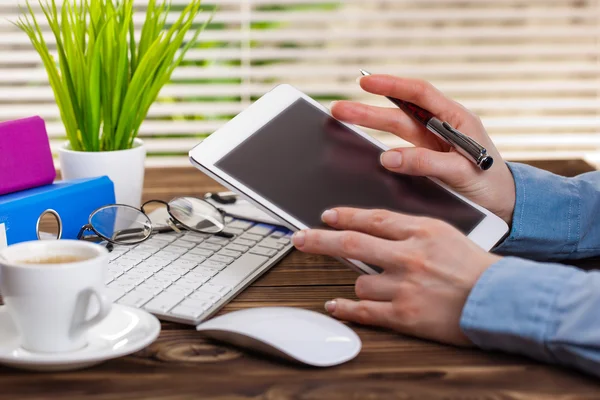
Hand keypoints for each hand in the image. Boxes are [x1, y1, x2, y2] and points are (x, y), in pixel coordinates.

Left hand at [292, 207, 500, 345]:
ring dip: (362, 283)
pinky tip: (335, 305)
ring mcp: (406, 287)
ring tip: (381, 286)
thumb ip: (410, 230)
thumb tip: (372, 228)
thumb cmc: (475, 267)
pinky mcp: (405, 316)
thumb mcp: (445, 234)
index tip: (326, 215)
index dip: (345, 216)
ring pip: (360, 281)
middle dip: (319, 239)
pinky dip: (345, 308)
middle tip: (300, 238)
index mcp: (422, 231)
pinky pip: (364, 311)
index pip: (373, 218)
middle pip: (352, 243)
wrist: (501, 300)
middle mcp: (410, 256)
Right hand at [331, 75, 515, 224]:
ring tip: (341, 119)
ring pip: (394, 129)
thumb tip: (388, 157)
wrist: (501, 206)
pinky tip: (362, 143)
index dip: (392, 86)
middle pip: (399, 112)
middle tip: (339, 108)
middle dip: (368, 109)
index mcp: (456, 119)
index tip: (366, 83)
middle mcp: (440, 128)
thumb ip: (426, 163)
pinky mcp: (424, 161)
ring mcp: (430, 145)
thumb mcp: (461, 171)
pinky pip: (397, 149)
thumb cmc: (490, 185)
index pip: (420, 94)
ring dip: (368, 124)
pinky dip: (379, 146)